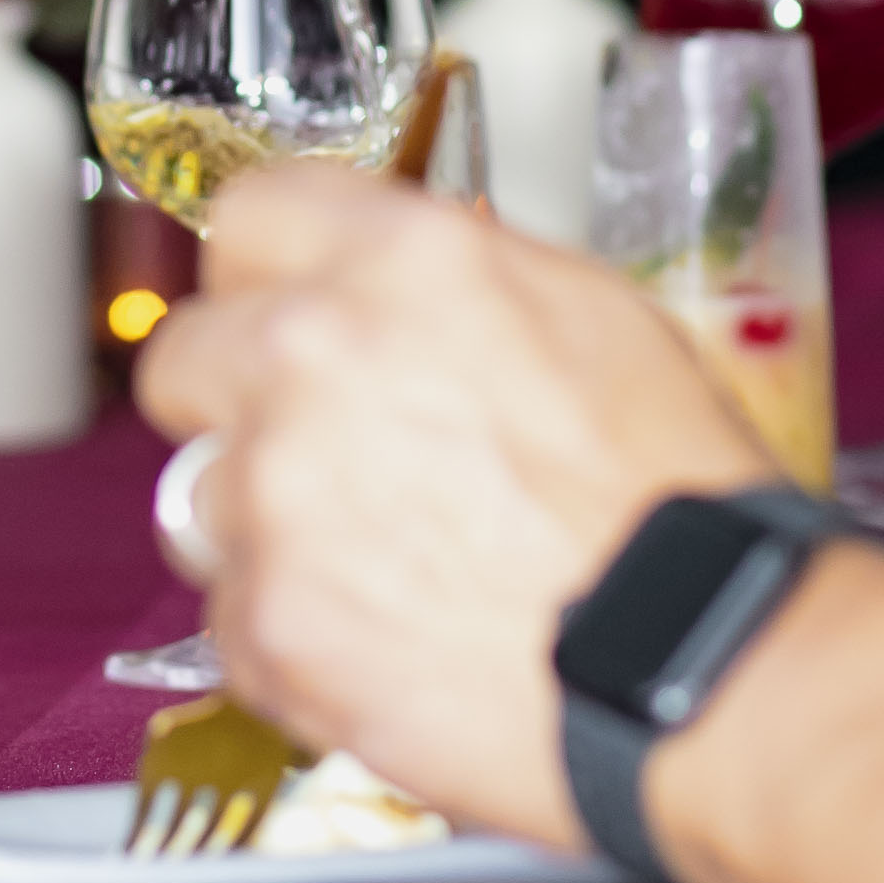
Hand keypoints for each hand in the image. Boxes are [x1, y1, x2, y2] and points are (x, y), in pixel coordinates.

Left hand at [136, 166, 766, 848]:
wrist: (700, 666)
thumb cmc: (672, 502)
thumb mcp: (587, 314)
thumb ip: (448, 280)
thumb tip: (382, 286)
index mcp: (399, 260)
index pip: (246, 217)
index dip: (267, 270)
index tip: (276, 303)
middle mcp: (311, 355)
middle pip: (183, 352)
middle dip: (236, 395)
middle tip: (314, 441)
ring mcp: (274, 493)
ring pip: (203, 493)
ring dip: (269, 523)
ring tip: (383, 561)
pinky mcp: (266, 620)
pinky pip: (233, 613)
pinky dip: (293, 629)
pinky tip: (388, 636)